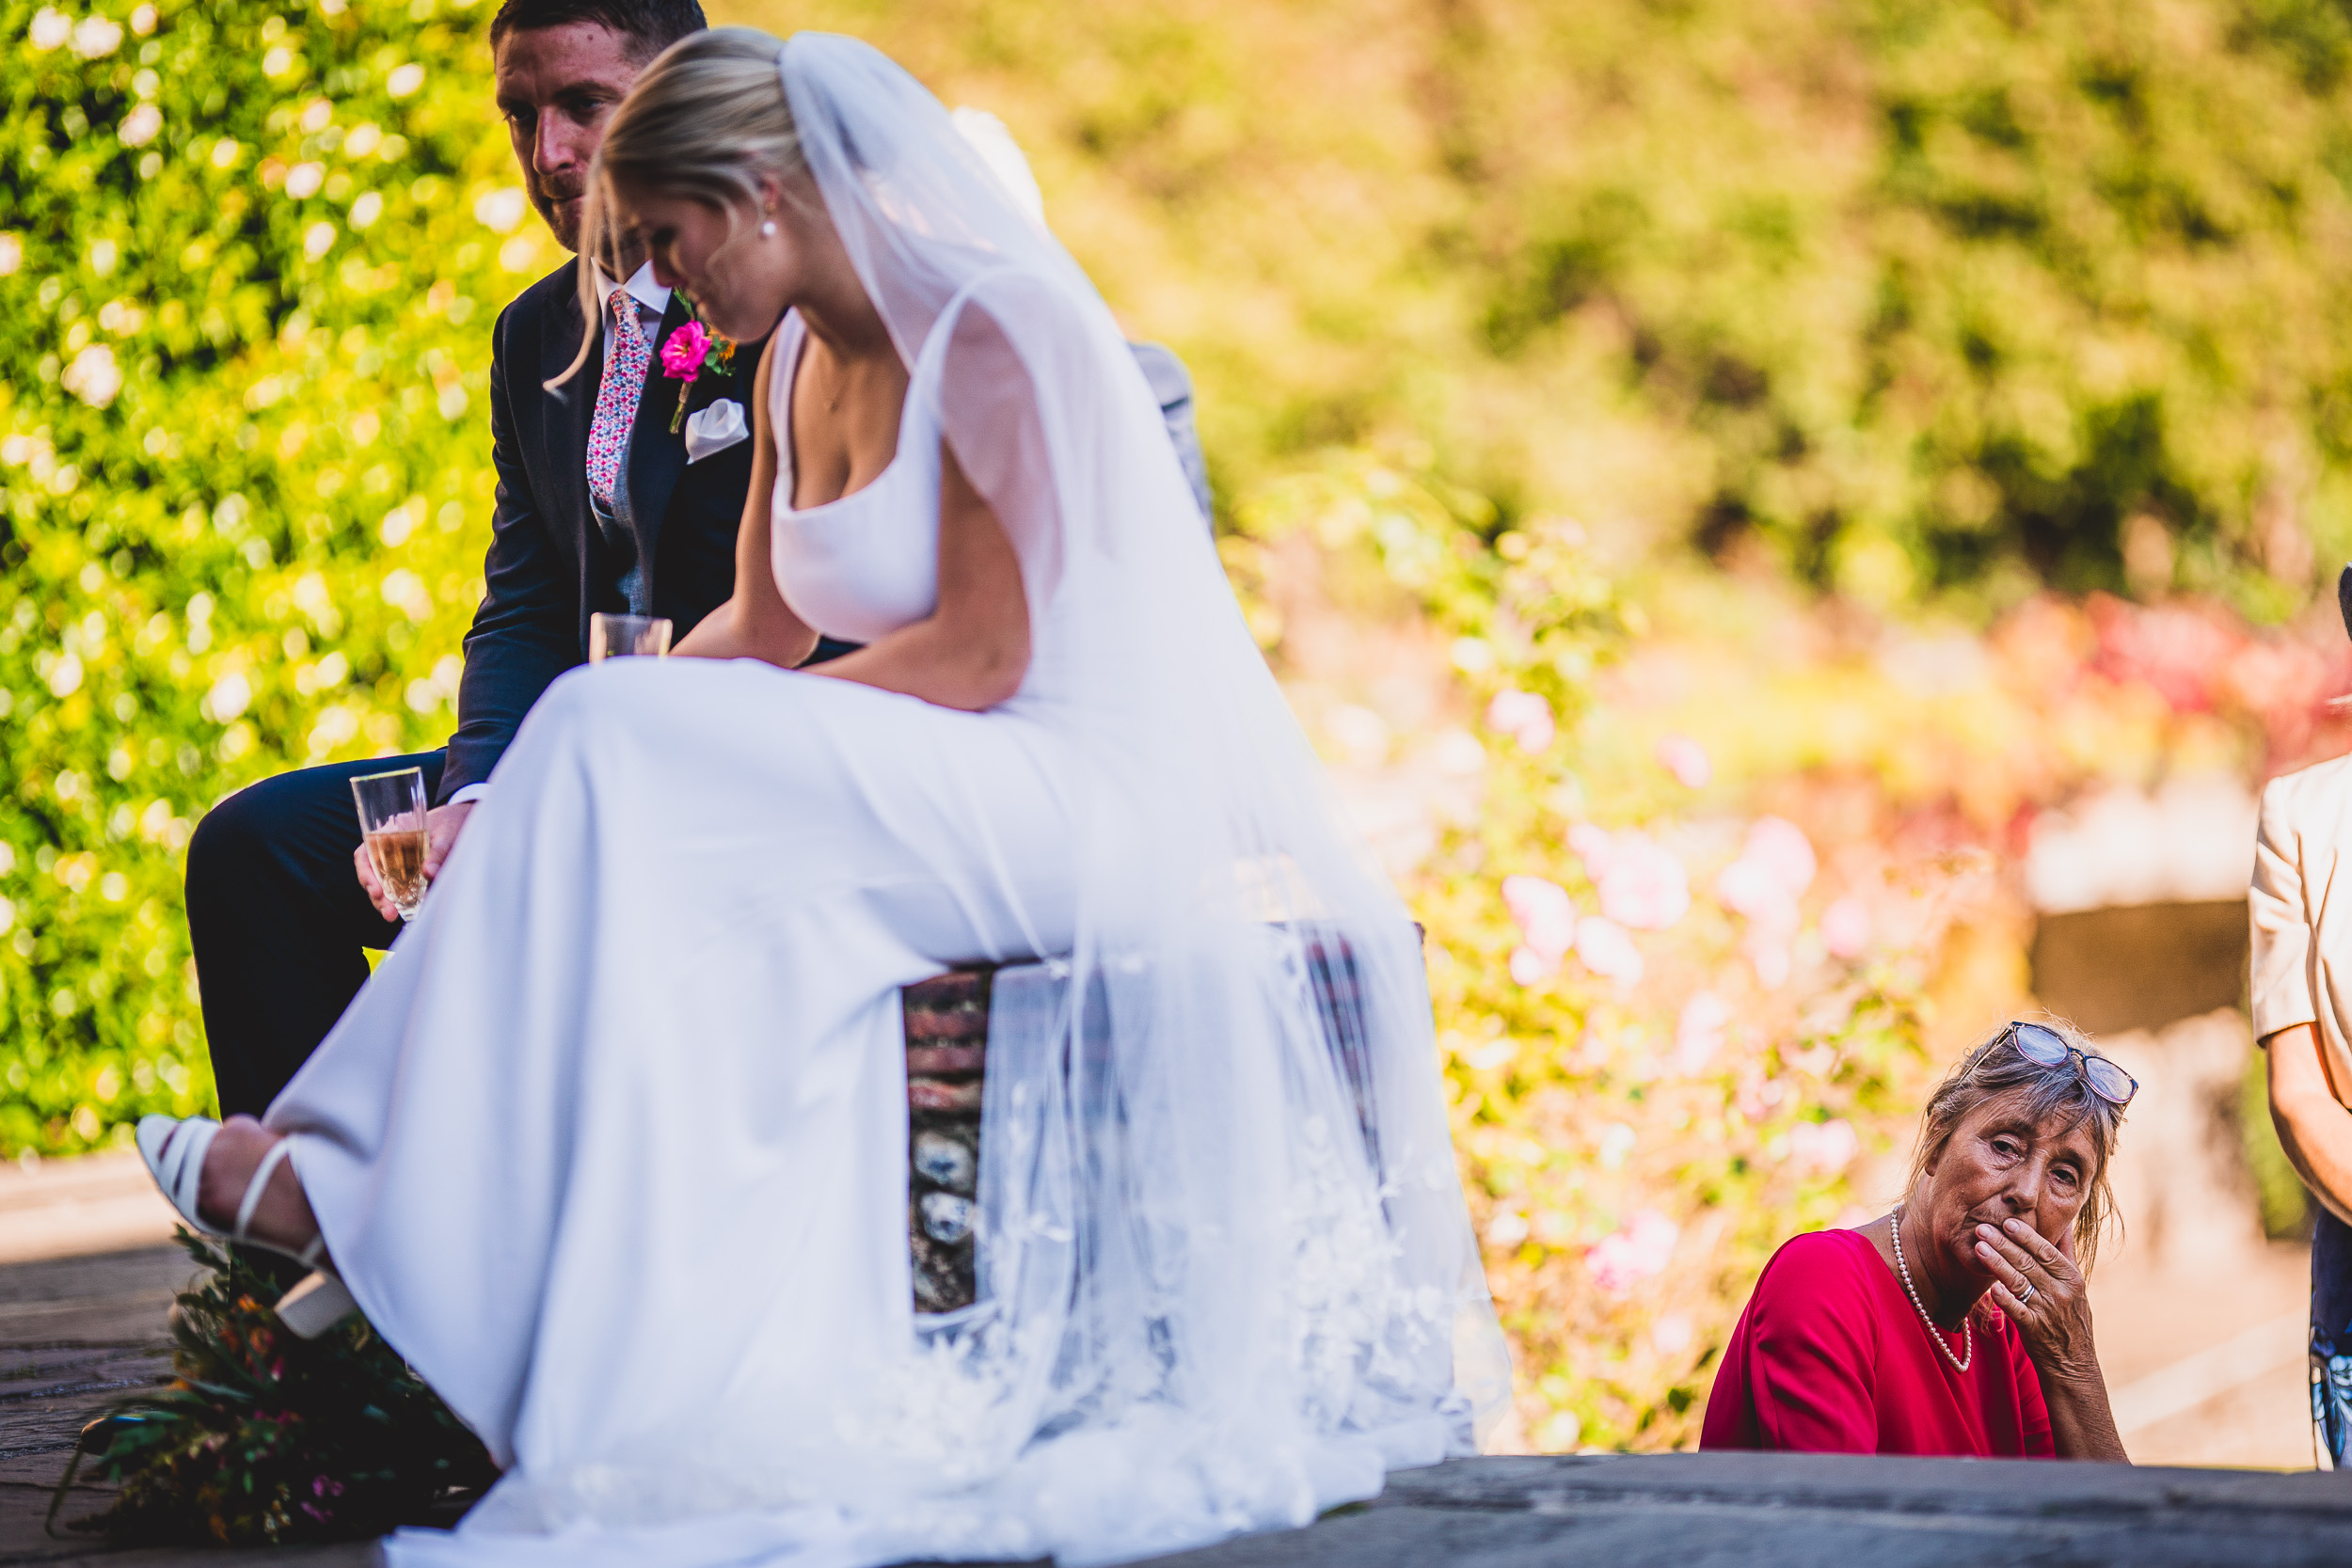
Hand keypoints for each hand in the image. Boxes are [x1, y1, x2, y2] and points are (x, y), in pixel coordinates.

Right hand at [353, 800, 474, 921]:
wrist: (462, 822)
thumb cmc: (450, 823)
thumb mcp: (447, 835)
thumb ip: (439, 852)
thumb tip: (429, 873)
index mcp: (389, 833)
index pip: (364, 855)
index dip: (365, 874)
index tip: (376, 890)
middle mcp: (387, 850)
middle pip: (371, 875)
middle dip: (377, 896)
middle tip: (389, 912)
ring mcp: (397, 863)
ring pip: (382, 885)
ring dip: (386, 902)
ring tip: (393, 915)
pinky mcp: (409, 875)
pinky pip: (399, 888)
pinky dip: (400, 900)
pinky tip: (408, 910)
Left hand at [1974, 1216, 2096, 1377]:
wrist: (2074, 1363)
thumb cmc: (2071, 1317)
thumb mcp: (2076, 1286)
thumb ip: (2067, 1254)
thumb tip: (2066, 1221)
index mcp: (2071, 1278)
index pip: (2046, 1251)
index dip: (2026, 1236)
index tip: (2008, 1221)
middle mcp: (2061, 1292)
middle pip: (2029, 1263)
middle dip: (2004, 1244)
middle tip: (1982, 1228)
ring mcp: (2047, 1311)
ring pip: (2019, 1282)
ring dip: (1997, 1264)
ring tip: (1978, 1248)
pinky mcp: (2034, 1329)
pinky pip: (2017, 1312)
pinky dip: (2005, 1300)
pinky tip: (1992, 1289)